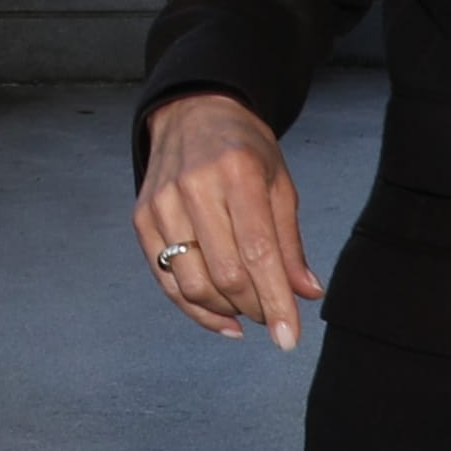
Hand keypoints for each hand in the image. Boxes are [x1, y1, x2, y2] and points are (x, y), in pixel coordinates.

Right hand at [134, 92, 321, 350]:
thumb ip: (290, 242)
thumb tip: (307, 293)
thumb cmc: (243, 149)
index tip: (289, 338)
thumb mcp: (279, 184)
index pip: (258, 252)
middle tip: (273, 317)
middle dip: (255, 308)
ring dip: (226, 310)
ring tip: (249, 310)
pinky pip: (167, 281)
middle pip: (225, 274)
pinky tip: (223, 317)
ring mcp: (162, 204)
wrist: (193, 113)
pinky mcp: (142, 220)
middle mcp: (194, 187)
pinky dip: (196, 309)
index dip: (276, 301)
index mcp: (237, 172)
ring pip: (193, 284)